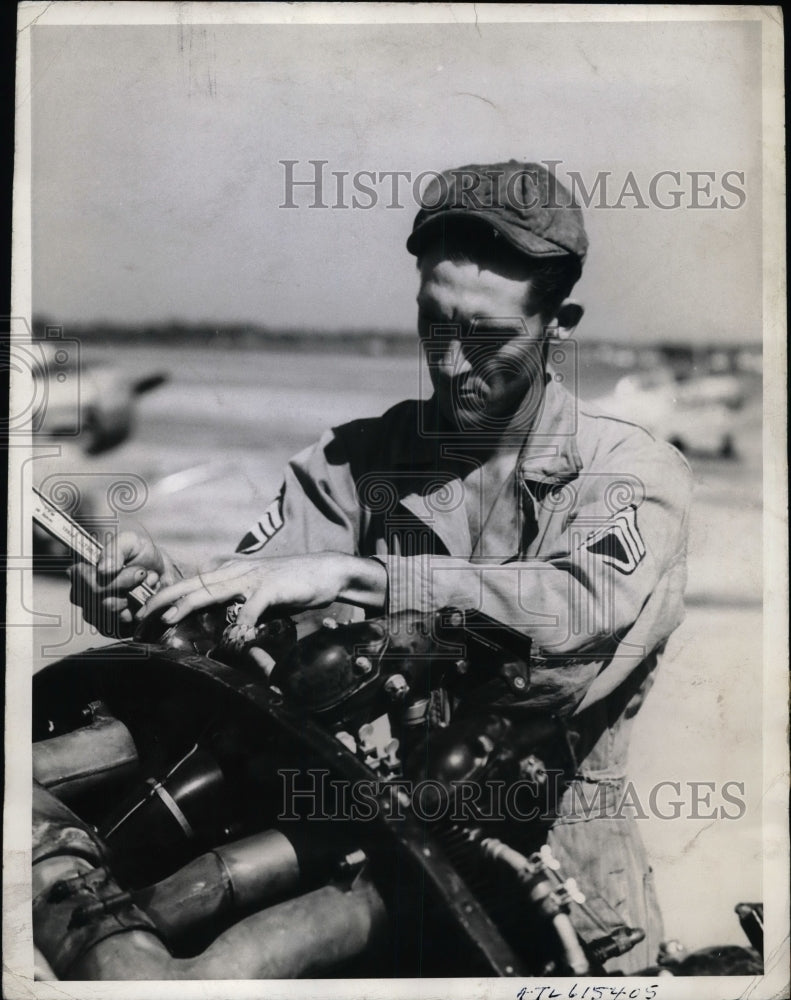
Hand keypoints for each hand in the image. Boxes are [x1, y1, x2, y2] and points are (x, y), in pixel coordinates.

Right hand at [68, 530, 178, 637]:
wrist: (162, 572)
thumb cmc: (141, 555)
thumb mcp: (130, 542)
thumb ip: (115, 550)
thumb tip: (103, 569)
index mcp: (83, 574)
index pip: (82, 580)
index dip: (111, 577)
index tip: (137, 569)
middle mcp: (86, 596)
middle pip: (101, 599)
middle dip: (129, 586)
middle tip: (143, 575)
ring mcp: (99, 615)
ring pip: (113, 614)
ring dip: (136, 599)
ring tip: (145, 587)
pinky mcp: (114, 629)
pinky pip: (123, 628)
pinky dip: (140, 614)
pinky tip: (145, 602)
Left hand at [140, 552, 386, 632]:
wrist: (328, 571)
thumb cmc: (292, 585)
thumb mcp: (258, 593)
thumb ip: (238, 603)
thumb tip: (220, 624)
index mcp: (231, 573)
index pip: (191, 583)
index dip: (167, 597)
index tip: (145, 616)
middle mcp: (238, 572)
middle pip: (193, 584)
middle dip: (164, 600)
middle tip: (140, 617)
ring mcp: (255, 577)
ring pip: (214, 590)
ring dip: (189, 604)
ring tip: (168, 618)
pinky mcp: (274, 587)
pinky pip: (253, 605)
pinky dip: (242, 621)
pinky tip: (234, 635)